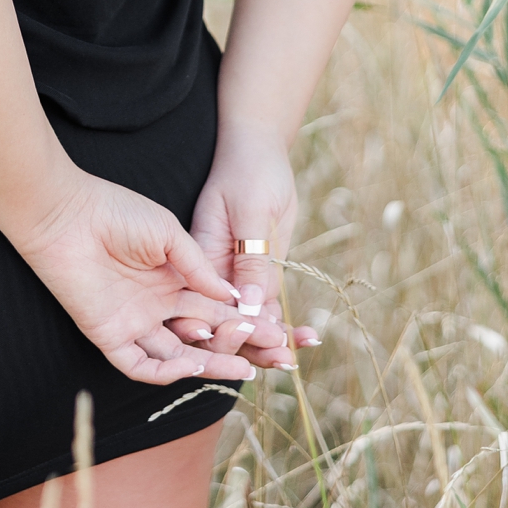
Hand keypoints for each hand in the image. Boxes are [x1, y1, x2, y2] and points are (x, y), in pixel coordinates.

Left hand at [10, 170, 257, 387]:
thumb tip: (234, 295)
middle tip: (276, 355)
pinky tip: (191, 363)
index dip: (248, 319)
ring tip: (245, 367)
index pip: (218, 307)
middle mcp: (157, 305)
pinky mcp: (108, 335)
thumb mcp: (169, 234)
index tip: (281, 328)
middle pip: (205, 335)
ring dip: (210, 363)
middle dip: (240, 346)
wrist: (67, 212)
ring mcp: (134, 322)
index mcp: (173, 279)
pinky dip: (166, 370)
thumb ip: (199, 267)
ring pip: (178, 355)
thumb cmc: (116, 212)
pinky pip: (140, 364)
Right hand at [167, 128, 319, 369]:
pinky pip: (269, 307)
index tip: (249, 340)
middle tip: (280, 356)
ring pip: (249, 321)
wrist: (260, 151)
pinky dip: (286, 325)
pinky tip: (308, 338)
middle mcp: (215, 275)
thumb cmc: (249, 172)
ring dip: (271, 343)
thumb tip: (248, 306)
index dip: (221, 330)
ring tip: (295, 357)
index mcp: (199, 258)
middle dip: (249, 345)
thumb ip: (251, 259)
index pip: (202, 306)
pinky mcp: (261, 274)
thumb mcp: (251, 212)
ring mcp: (238, 276)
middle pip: (224, 322)